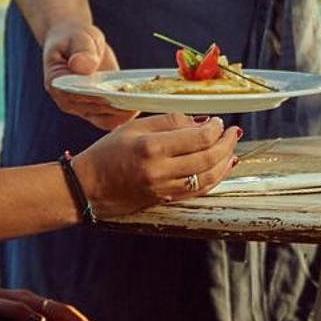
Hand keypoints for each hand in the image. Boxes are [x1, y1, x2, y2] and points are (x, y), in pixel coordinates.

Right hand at [42, 20, 136, 128]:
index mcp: (58, 84)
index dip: (99, 97)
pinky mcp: (97, 109)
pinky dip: (127, 114)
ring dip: (126, 112)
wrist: (75, 42)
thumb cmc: (75, 37)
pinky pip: (112, 119)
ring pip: (106, 119)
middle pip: (96, 109)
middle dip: (118, 105)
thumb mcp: (79, 38)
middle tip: (143, 99)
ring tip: (146, 100)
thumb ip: (82, 52)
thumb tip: (83, 66)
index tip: (120, 95)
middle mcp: (68, 101)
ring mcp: (82, 108)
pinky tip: (143, 103)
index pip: (79, 96)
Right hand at [73, 113, 241, 215]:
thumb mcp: (135, 126)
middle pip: (208, 158)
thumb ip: (170, 121)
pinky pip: (198, 190)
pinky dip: (214, 178)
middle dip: (227, 143)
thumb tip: (201, 122)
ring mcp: (164, 188)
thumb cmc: (108, 152)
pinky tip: (221, 167)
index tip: (219, 122)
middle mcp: (160, 170)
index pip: (199, 137)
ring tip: (232, 148)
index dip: (215, 128)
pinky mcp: (165, 199)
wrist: (88, 186)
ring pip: (208, 177)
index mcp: (152, 147)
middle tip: (233, 132)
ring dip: (225, 162)